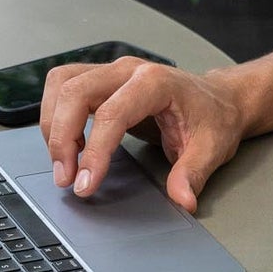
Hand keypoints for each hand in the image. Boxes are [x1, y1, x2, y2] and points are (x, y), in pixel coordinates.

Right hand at [39, 57, 247, 211]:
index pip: (111, 114)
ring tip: (63, 163)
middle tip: (65, 178)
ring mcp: (113, 72)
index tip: (85, 183)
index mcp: (155, 83)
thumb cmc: (214, 118)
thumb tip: (181, 200)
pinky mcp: (103, 81)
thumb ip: (193, 175)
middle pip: (74, 91)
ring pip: (62, 84)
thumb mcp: (211, 150)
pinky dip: (57, 115)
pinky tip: (70, 146)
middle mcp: (128, 71)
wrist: (219, 99)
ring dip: (53, 123)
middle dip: (61, 137)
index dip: (94, 151)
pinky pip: (66, 87)